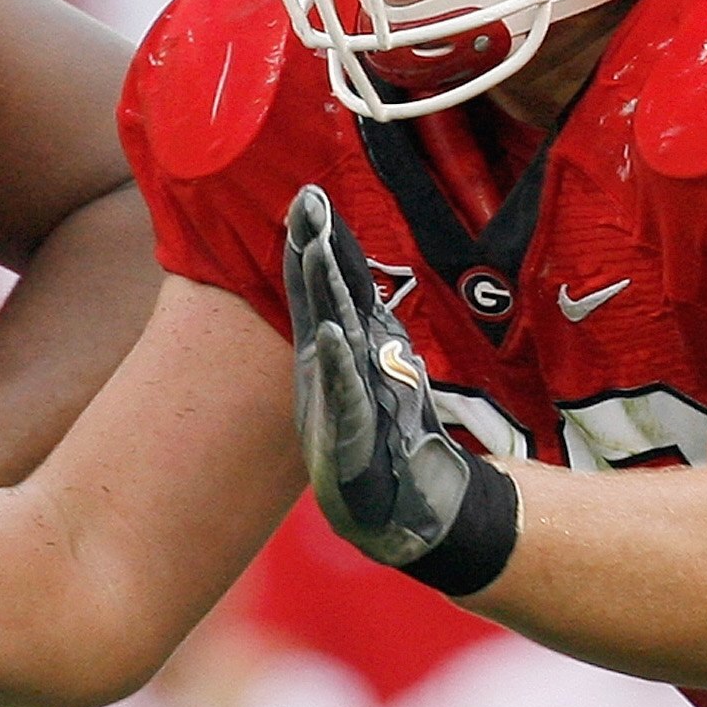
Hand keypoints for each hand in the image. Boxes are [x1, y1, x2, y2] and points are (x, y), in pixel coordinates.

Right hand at [285, 185, 484, 570]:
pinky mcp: (350, 432)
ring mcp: (339, 395)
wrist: (400, 509)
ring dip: (320, 291)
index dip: (317, 242)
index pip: (325, 286)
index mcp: (337, 348)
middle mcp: (332, 365)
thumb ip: (359, 332)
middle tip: (305, 200)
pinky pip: (343, 391)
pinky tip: (328, 335)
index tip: (310, 197)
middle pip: (322, 296)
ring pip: (329, 332)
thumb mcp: (370, 374)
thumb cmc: (384, 440)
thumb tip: (352, 287)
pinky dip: (335, 363)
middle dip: (313, 248)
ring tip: (311, 249)